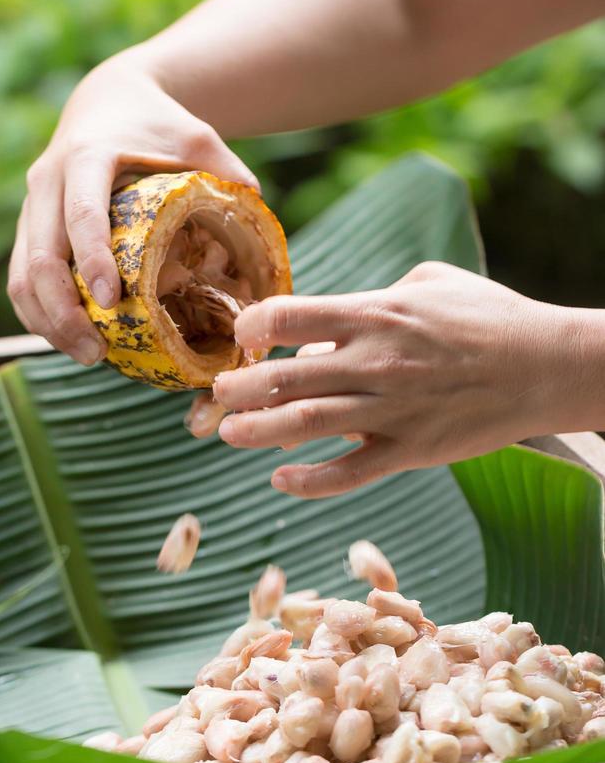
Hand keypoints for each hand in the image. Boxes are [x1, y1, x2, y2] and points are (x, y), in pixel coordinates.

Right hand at [7, 53, 257, 364]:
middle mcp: (47, 181)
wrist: (108, 100)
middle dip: (64, 311)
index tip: (113, 301)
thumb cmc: (159, 125)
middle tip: (98, 353)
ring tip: (89, 356)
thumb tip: (258, 212)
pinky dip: (40, 315)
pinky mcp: (28, 227)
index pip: (81, 213)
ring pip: (22, 275)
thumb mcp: (198, 137)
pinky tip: (71, 341)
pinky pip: (21, 279)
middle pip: (41, 256)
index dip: (92, 259)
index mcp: (86, 157)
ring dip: (49, 322)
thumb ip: (227, 171)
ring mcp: (31, 207)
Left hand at [213, 262, 579, 497]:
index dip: (251, 327)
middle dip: (238, 389)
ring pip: (305, 425)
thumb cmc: (488, 316)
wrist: (546, 366)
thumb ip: (370, 299)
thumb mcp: (428, 283)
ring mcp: (391, 409)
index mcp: (374, 313)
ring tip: (227, 433)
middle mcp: (374, 361)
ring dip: (257, 431)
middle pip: (283, 377)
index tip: (241, 337)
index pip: (288, 316)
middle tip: (216, 396)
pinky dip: (309, 479)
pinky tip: (280, 477)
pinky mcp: (410, 450)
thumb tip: (323, 330)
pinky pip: (349, 472)